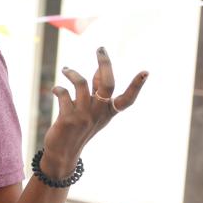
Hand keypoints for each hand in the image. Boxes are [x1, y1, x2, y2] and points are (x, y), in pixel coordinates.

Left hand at [42, 47, 147, 176]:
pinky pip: (64, 94)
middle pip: (107, 83)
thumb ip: (97, 90)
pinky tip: (56, 90)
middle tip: (100, 49)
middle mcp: (99, 113)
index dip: (137, 86)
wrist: (63, 153)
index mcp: (108, 112)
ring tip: (66, 70)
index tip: (146, 72)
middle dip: (105, 63)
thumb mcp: (93, 111)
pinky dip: (59, 89)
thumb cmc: (79, 127)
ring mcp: (84, 116)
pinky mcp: (68, 118)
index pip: (127, 99)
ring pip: (81, 83)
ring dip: (72, 73)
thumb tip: (100, 67)